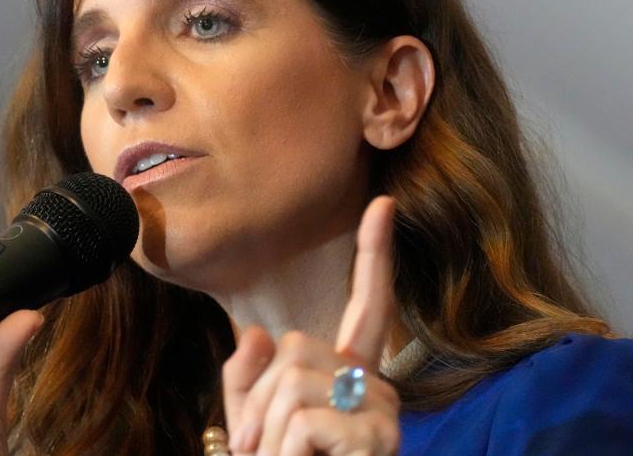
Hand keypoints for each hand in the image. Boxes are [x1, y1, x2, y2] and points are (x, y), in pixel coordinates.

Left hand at [223, 196, 400, 454]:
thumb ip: (249, 385)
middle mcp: (378, 390)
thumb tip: (257, 334)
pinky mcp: (377, 438)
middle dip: (257, 404)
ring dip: (264, 434)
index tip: (383, 203)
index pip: (368, 306)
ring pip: (290, 379)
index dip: (374, 255)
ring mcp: (383, 415)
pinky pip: (299, 418)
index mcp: (353, 382)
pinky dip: (279, 453)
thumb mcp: (254, 436)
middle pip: (294, 346)